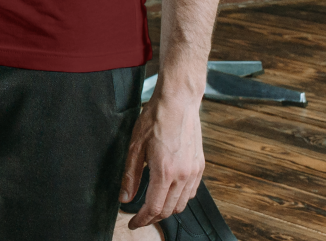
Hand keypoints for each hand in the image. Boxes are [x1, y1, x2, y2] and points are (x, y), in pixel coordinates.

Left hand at [118, 80, 206, 229]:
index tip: (133, 223)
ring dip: (167, 210)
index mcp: (165, 171)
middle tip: (140, 217)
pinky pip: (191, 192)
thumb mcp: (135, 146)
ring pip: (182, 204)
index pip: (153, 208)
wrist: (179, 101)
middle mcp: (183, 175)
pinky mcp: (200, 165)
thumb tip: (125, 197)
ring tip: (153, 207)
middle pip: (168, 210)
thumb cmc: (156, 118)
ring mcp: (194, 171)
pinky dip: (180, 199)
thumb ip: (130, 175)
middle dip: (153, 217)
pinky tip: (170, 193)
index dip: (142, 220)